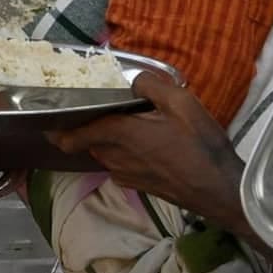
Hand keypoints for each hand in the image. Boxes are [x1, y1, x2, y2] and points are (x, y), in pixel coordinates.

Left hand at [48, 71, 246, 229]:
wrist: (223, 192)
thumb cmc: (202, 147)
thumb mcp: (183, 105)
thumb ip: (152, 86)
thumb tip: (132, 80)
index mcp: (122, 136)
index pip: (81, 133)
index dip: (63, 132)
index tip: (48, 126)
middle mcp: (117, 158)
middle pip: (91, 143)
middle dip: (87, 130)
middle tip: (95, 112)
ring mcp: (128, 176)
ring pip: (105, 155)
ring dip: (107, 142)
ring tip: (124, 125)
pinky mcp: (140, 187)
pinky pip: (120, 166)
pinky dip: (122, 154)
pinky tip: (144, 145)